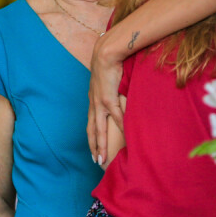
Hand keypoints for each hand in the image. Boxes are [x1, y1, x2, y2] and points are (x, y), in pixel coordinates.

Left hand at [87, 35, 123, 164]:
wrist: (105, 54)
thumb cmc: (108, 65)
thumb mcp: (106, 82)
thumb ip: (110, 91)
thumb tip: (116, 96)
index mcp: (92, 101)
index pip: (91, 124)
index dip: (92, 138)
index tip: (93, 150)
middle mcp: (94, 104)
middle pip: (92, 131)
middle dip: (93, 147)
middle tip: (96, 162)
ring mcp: (100, 103)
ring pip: (100, 129)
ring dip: (101, 145)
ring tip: (103, 158)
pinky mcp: (109, 99)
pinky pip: (116, 117)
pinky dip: (120, 129)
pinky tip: (124, 139)